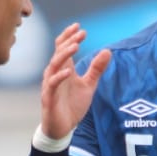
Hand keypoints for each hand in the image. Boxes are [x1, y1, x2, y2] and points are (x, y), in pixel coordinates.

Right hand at [39, 24, 110, 140]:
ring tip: (75, 45)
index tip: (80, 27)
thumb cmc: (72, 105)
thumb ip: (96, 69)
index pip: (62, 47)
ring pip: (54, 65)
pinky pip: (52, 84)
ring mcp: (51, 85)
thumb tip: (107, 50)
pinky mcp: (49, 97)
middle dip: (69, 41)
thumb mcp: (89, 85)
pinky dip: (60, 76)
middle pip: (58, 52)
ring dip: (64, 54)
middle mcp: (54, 74)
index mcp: (63, 69)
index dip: (69, 36)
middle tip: (81, 33)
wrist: (63, 128)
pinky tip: (69, 71)